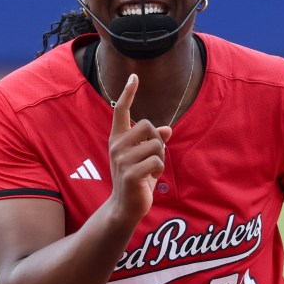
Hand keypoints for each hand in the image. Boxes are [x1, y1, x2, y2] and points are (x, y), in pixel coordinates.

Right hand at [107, 74, 171, 226]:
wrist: (125, 207)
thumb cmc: (136, 179)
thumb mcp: (145, 157)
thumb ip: (154, 141)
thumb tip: (167, 130)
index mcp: (117, 139)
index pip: (120, 111)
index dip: (128, 93)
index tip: (134, 77)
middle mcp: (116, 146)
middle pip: (148, 126)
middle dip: (157, 141)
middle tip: (152, 158)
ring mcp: (122, 160)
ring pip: (156, 145)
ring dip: (160, 158)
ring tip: (150, 170)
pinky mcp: (130, 174)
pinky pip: (157, 161)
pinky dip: (159, 170)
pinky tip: (150, 179)